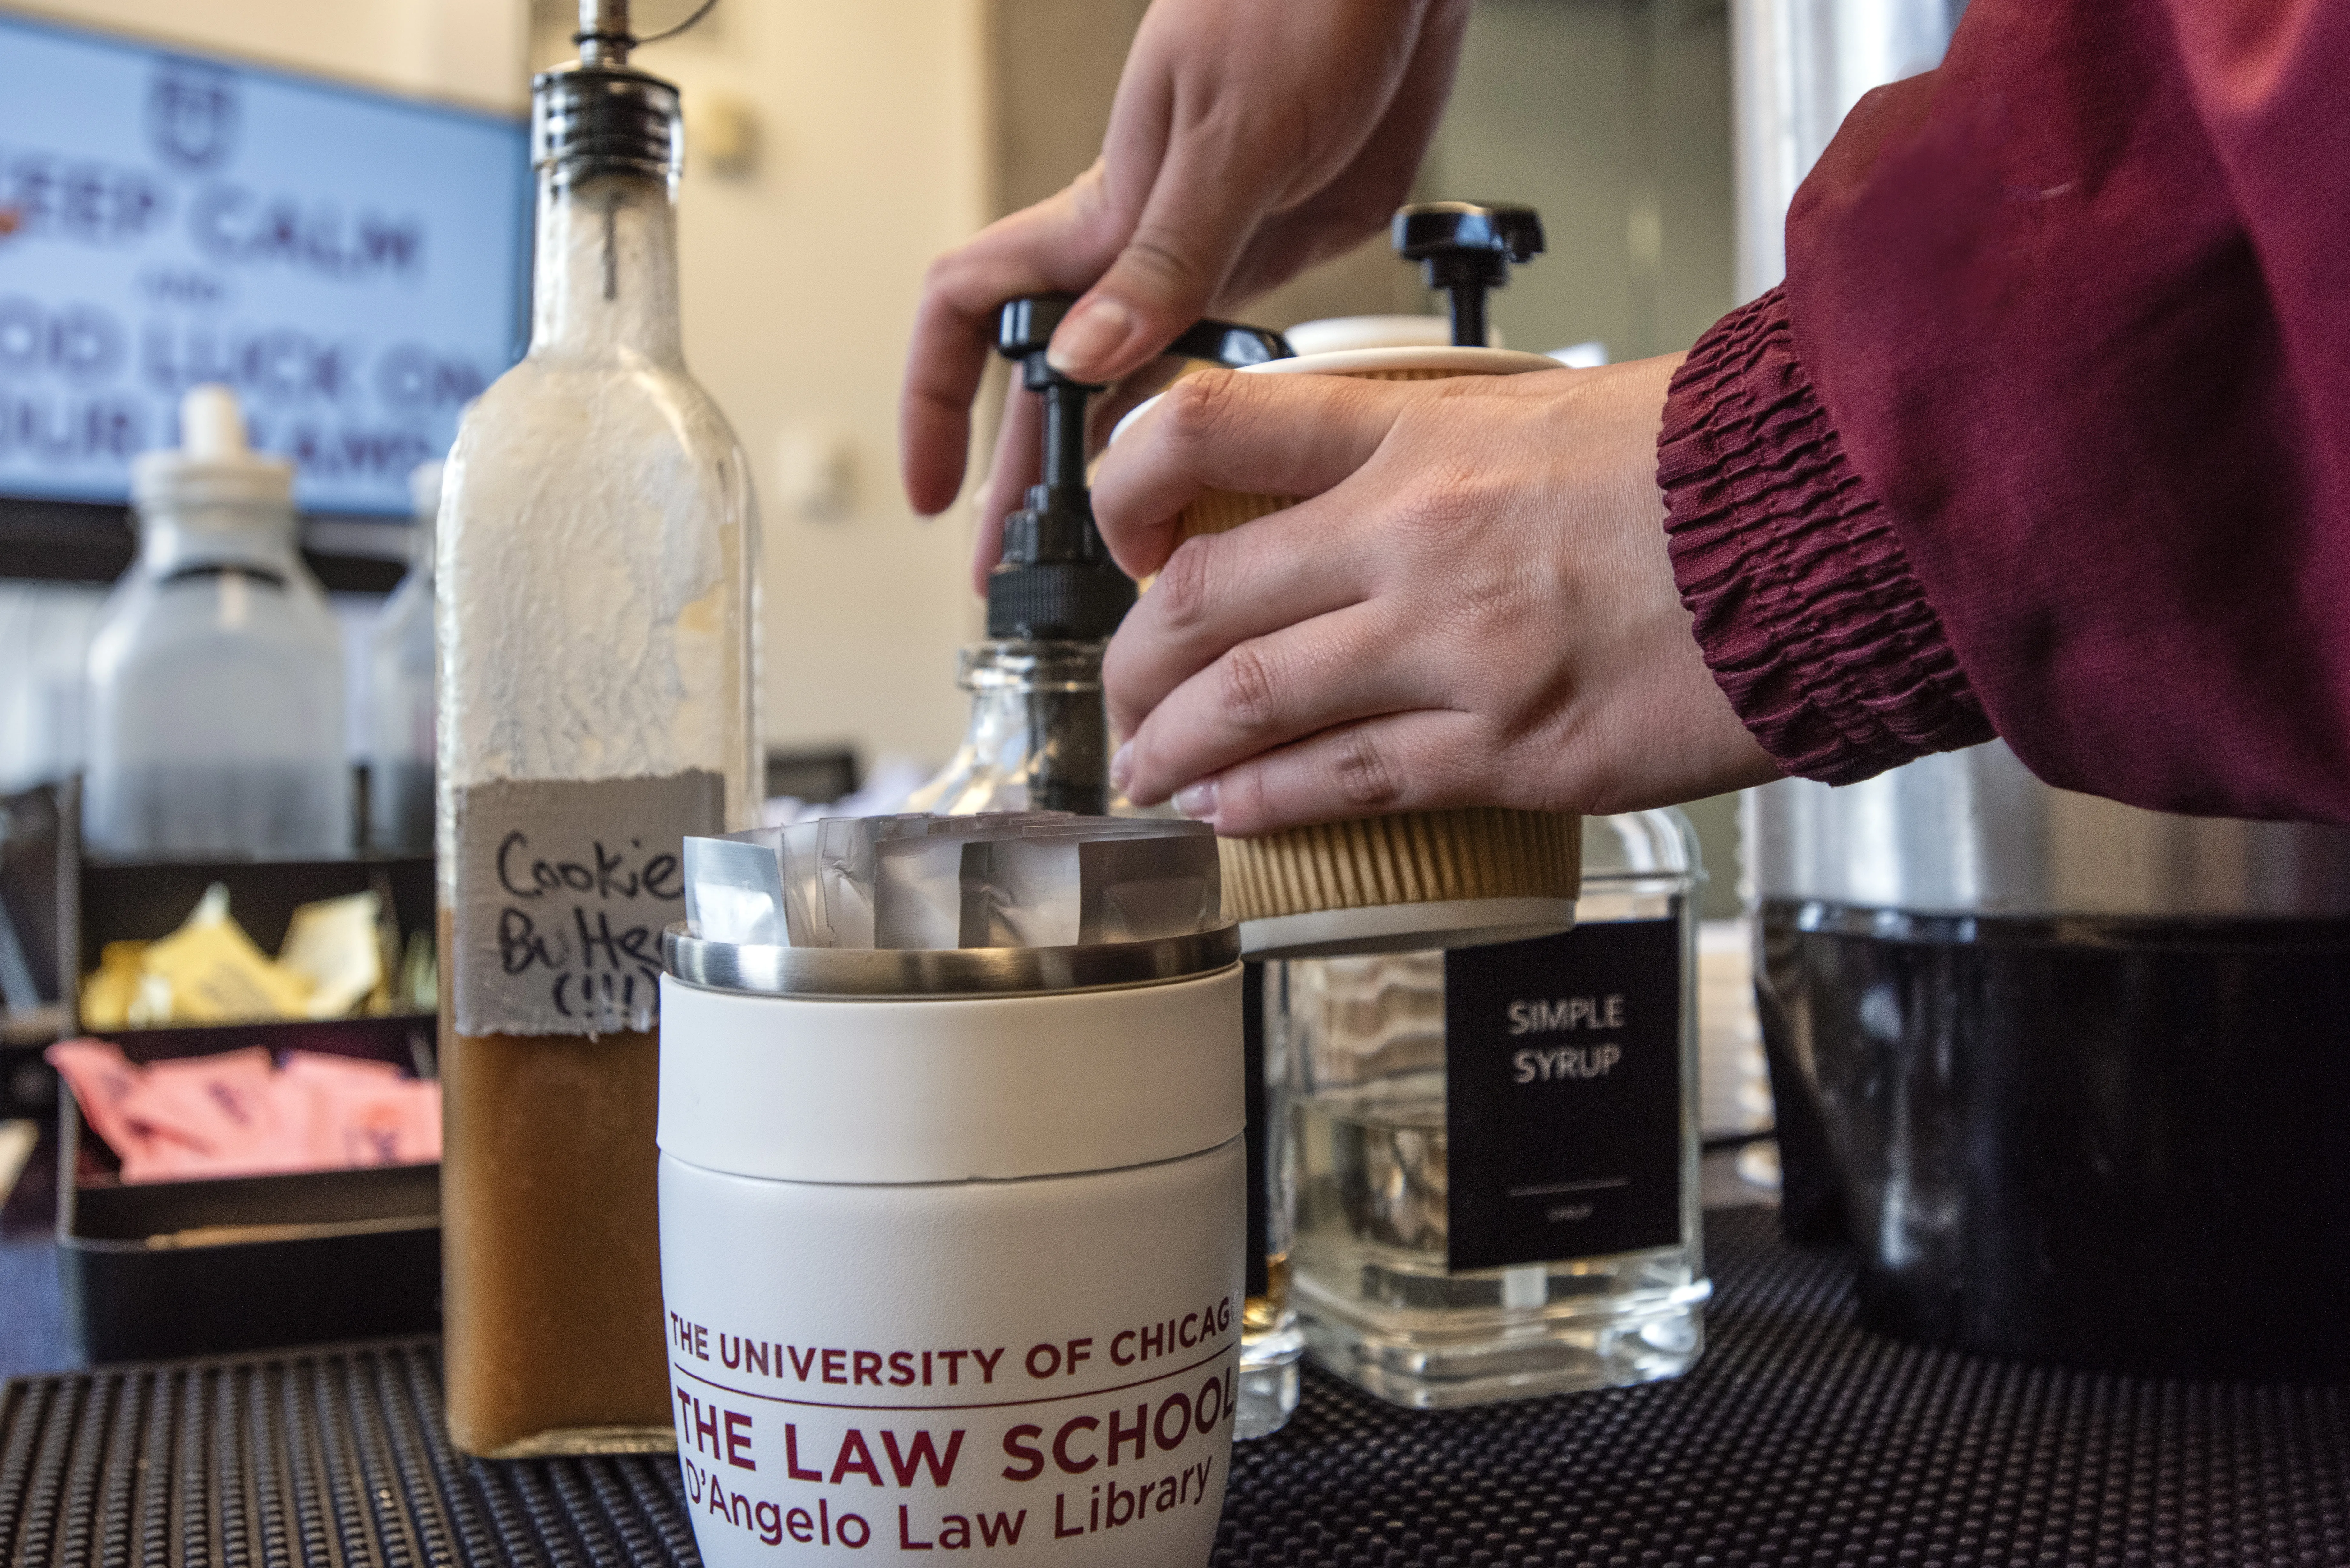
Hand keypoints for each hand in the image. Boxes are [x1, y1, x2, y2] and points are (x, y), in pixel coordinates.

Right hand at [897, 0, 1471, 592]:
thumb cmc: (1296, 0)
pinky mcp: (1276, 257)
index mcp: (1100, 213)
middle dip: (1027, 484)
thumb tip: (1086, 361)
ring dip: (1121, 472)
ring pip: (1135, 385)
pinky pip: (1224, 362)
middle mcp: (1140, 248)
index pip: (969, 310)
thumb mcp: (1226, 134)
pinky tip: (1225, 481)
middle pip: (1050, 383)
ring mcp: (1205, 259)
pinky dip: (1214, 424)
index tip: (933, 491)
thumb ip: (1166, 257)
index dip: (936, 401)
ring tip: (1124, 563)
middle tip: (1027, 583)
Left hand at [1094, 358, 1780, 833]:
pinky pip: (1346, 782)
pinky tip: (1228, 814)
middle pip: (1199, 595)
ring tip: (1145, 770)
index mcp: (1420, 435)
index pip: (1213, 428)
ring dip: (1172, 745)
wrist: (1840, 533)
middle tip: (1119, 692)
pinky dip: (1265, 804)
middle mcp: (1412, 537)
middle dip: (1131, 658)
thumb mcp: (1553, 411)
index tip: (1121, 533)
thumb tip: (1366, 496)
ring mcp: (1455, 650)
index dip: (1129, 483)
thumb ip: (1444, 453)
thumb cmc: (1717, 469)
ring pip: (1247, 702)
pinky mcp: (1510, 750)